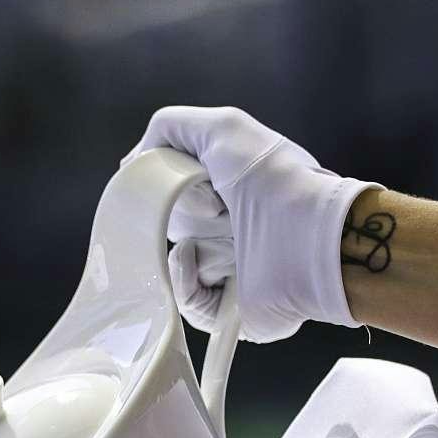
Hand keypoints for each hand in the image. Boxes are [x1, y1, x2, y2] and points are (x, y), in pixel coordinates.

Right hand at [126, 106, 376, 343]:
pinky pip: (185, 302)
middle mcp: (228, 231)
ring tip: (212, 233)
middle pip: (171, 228)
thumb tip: (132, 162)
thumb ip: (170, 128)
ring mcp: (228, 272)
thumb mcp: (221, 127)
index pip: (174, 193)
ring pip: (172, 266)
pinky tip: (193, 259)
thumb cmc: (271, 177)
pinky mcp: (228, 309)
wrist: (305, 230)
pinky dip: (183, 280)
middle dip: (177, 213)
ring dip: (182, 247)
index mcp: (228, 193)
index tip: (181, 175)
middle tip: (211, 205)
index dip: (169, 183)